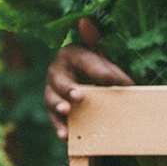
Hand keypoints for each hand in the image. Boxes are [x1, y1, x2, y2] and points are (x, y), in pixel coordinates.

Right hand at [44, 18, 132, 140]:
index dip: (100, 70)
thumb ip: (104, 54)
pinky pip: (52, 117)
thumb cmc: (100, 70)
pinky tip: (66, 134)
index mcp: (73, 53)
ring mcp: (51, 88)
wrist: (93, 86)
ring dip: (59, 105)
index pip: (85, 60)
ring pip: (52, 97)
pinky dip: (59, 126)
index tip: (114, 81)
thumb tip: (93, 31)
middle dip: (69, 87)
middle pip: (61, 78)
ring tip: (67, 111)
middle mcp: (58, 69)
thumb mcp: (105, 60)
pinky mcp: (51, 106)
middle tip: (80, 96)